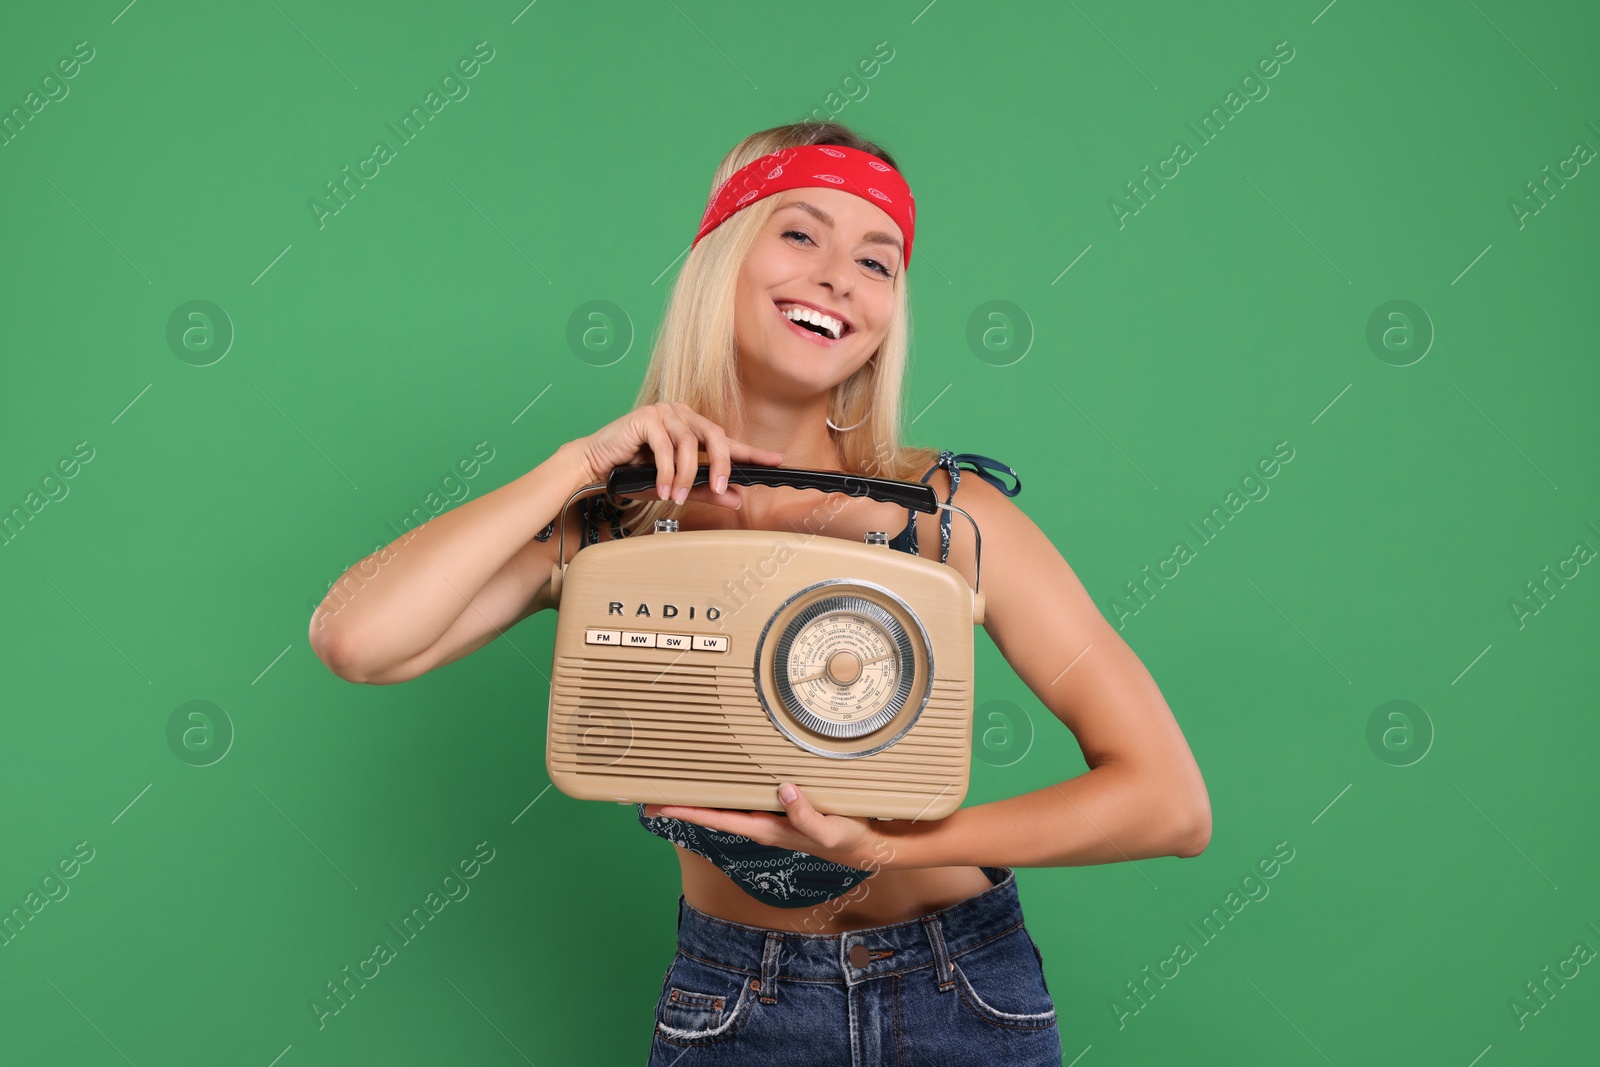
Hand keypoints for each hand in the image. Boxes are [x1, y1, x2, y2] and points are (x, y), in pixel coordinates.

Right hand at [576, 402, 784, 509]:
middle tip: (721, 489)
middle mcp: (681, 415)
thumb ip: (704, 491)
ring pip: (689, 445)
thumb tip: (736, 499)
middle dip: (722, 465)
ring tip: (676, 498)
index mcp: (691, 428)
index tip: (776, 461)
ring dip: (685, 476)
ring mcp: (664, 412)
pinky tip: (662, 489)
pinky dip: (665, 472)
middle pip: (714, 436)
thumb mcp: (675, 487)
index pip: (726, 440)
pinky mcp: (646, 417)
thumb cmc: (634, 474)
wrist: (596, 467)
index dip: (752, 451)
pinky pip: (665, 447)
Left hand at [642, 782, 893, 872]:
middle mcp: (761, 823)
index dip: (688, 811)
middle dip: (684, 802)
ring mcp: (770, 816)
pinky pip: (747, 796)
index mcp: (766, 829)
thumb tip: (782, 790)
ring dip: (702, 796)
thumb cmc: (845, 841)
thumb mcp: (829, 831)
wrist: (865, 847)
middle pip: (714, 811)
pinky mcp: (781, 808)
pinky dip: (728, 788)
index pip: (718, 819)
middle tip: (651, 791)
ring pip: (728, 804)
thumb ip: (805, 814)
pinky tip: (721, 778)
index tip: (660, 804)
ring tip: (675, 781)